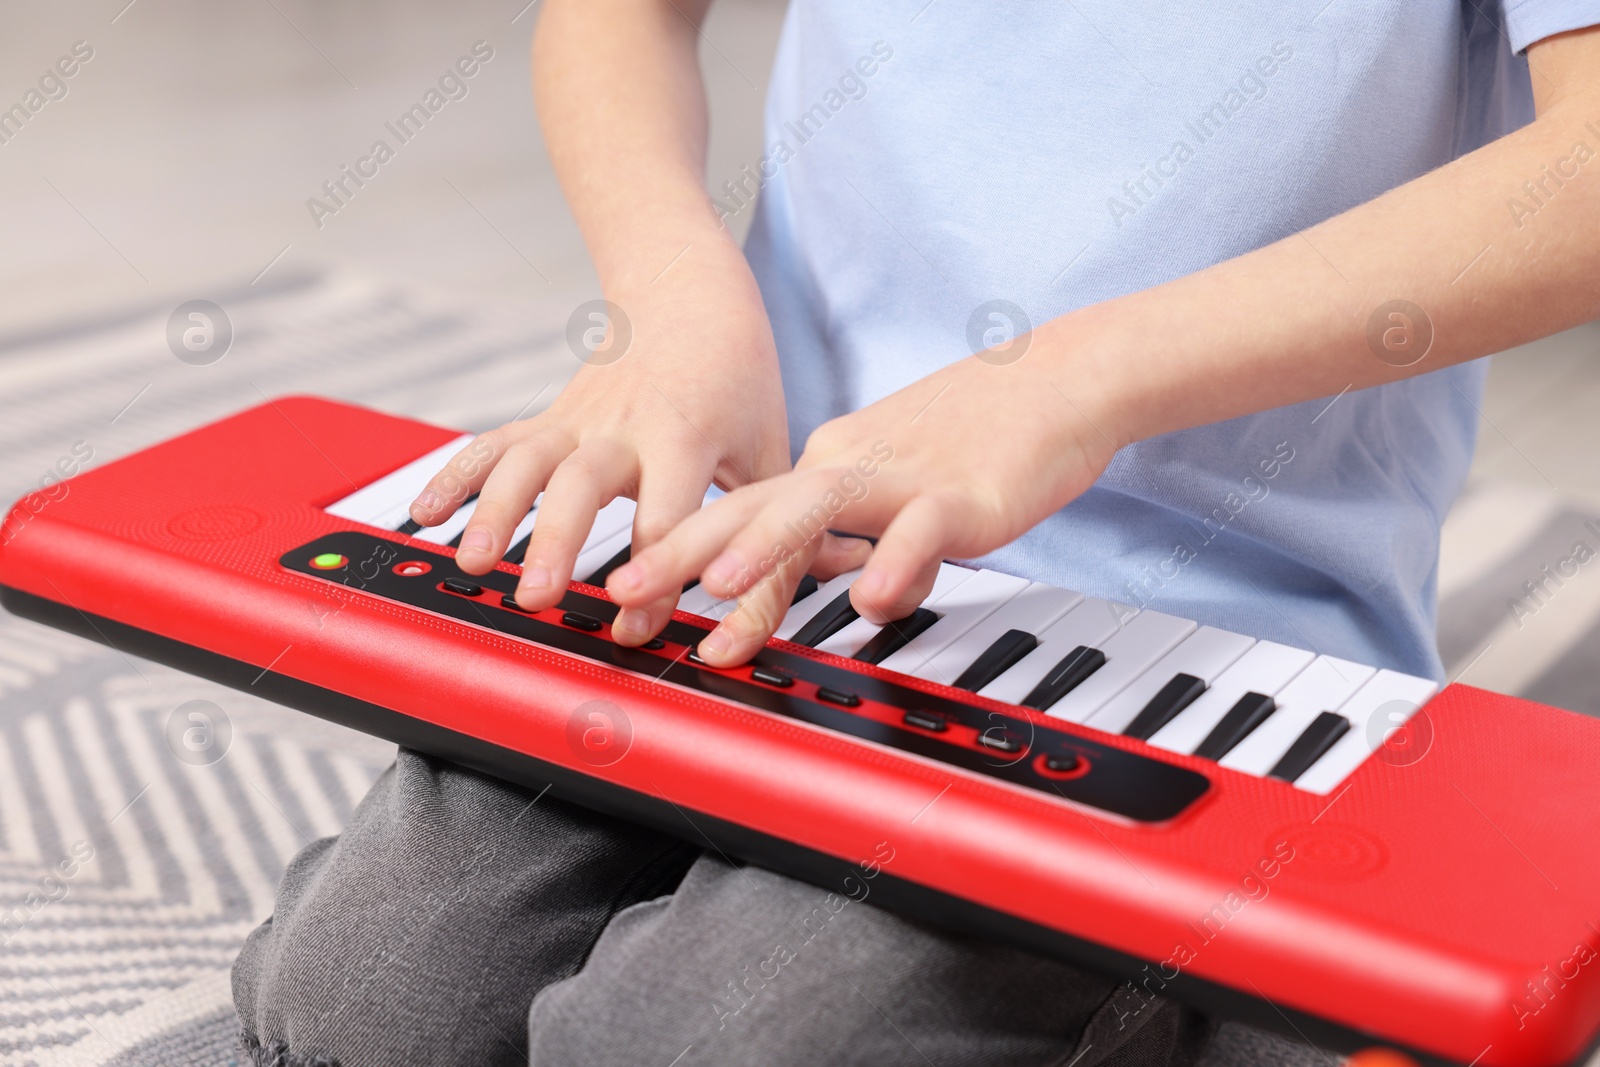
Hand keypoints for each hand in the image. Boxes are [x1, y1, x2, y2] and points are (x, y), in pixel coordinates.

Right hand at [407, 249, 852, 645]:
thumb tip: (845, 575)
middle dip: (558, 540)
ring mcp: (578, 419)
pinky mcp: (549, 417)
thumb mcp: (772, 442)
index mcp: (688, 432)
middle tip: (538, 597)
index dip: (656, 572)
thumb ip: (789, 518)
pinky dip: (457, 476)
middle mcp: (625, 424)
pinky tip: (427, 516)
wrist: (684, 286)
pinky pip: (494, 444)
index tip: (641, 625)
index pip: (671, 513)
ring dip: (496, 511)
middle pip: (585, 483)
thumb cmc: (736, 370)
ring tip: (475, 563)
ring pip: (528, 461)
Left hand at [604, 342, 1123, 665]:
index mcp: (830, 461)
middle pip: (752, 507)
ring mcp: (902, 476)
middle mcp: (850, 463)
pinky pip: (919, 533)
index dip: (686, 558)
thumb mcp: (905, 492)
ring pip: (817, 509)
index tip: (637, 599)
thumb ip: (873, 540)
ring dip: (763, 549)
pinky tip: (872, 602)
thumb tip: (858, 592)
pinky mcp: (959, 493)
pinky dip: (894, 566)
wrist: (1061, 378)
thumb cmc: (984, 433)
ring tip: (717, 589)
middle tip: (621, 590)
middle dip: (682, 552)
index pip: (744, 516)